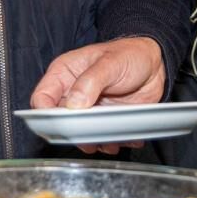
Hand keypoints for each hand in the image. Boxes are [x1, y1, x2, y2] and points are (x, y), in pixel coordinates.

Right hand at [31, 37, 165, 152]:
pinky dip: (110, 143)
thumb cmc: (129, 54)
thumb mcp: (110, 62)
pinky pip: (100, 139)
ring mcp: (87, 109)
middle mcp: (71, 94)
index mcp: (64, 74)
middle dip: (73, 134)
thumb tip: (73, 104)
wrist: (155, 64)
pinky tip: (122, 139)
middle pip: (59, 122)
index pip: (41, 98)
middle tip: (89, 138)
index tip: (60, 124)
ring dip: (93, 142)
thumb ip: (90, 81)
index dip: (45, 114)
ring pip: (79, 135)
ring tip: (110, 141)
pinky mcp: (103, 121)